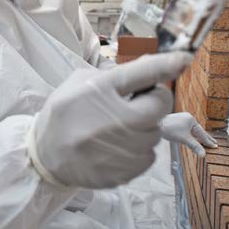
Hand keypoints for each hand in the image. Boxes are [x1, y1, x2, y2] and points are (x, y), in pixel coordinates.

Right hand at [29, 52, 192, 188]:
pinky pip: (149, 156)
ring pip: (155, 133)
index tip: (185, 57)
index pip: (142, 72)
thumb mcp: (80, 82)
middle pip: (160, 105)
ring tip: (116, 129)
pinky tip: (115, 147)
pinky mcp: (124, 171)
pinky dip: (138, 150)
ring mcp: (121, 148)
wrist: (43, 155)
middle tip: (134, 104)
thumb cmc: (64, 114)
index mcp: (100, 90)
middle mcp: (115, 119)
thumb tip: (150, 65)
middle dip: (153, 101)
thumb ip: (116, 75)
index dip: (167, 63)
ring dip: (143, 128)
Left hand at [159, 112, 216, 155]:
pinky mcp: (176, 122)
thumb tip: (203, 155)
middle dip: (206, 138)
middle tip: (214, 143)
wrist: (155, 124)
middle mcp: (187, 117)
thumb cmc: (169, 130)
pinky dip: (191, 135)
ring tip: (205, 142)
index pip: (202, 133)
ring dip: (198, 137)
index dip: (208, 141)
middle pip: (198, 130)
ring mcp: (182, 119)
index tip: (216, 146)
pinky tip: (193, 138)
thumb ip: (195, 146)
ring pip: (192, 130)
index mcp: (191, 119)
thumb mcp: (184, 139)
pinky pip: (187, 130)